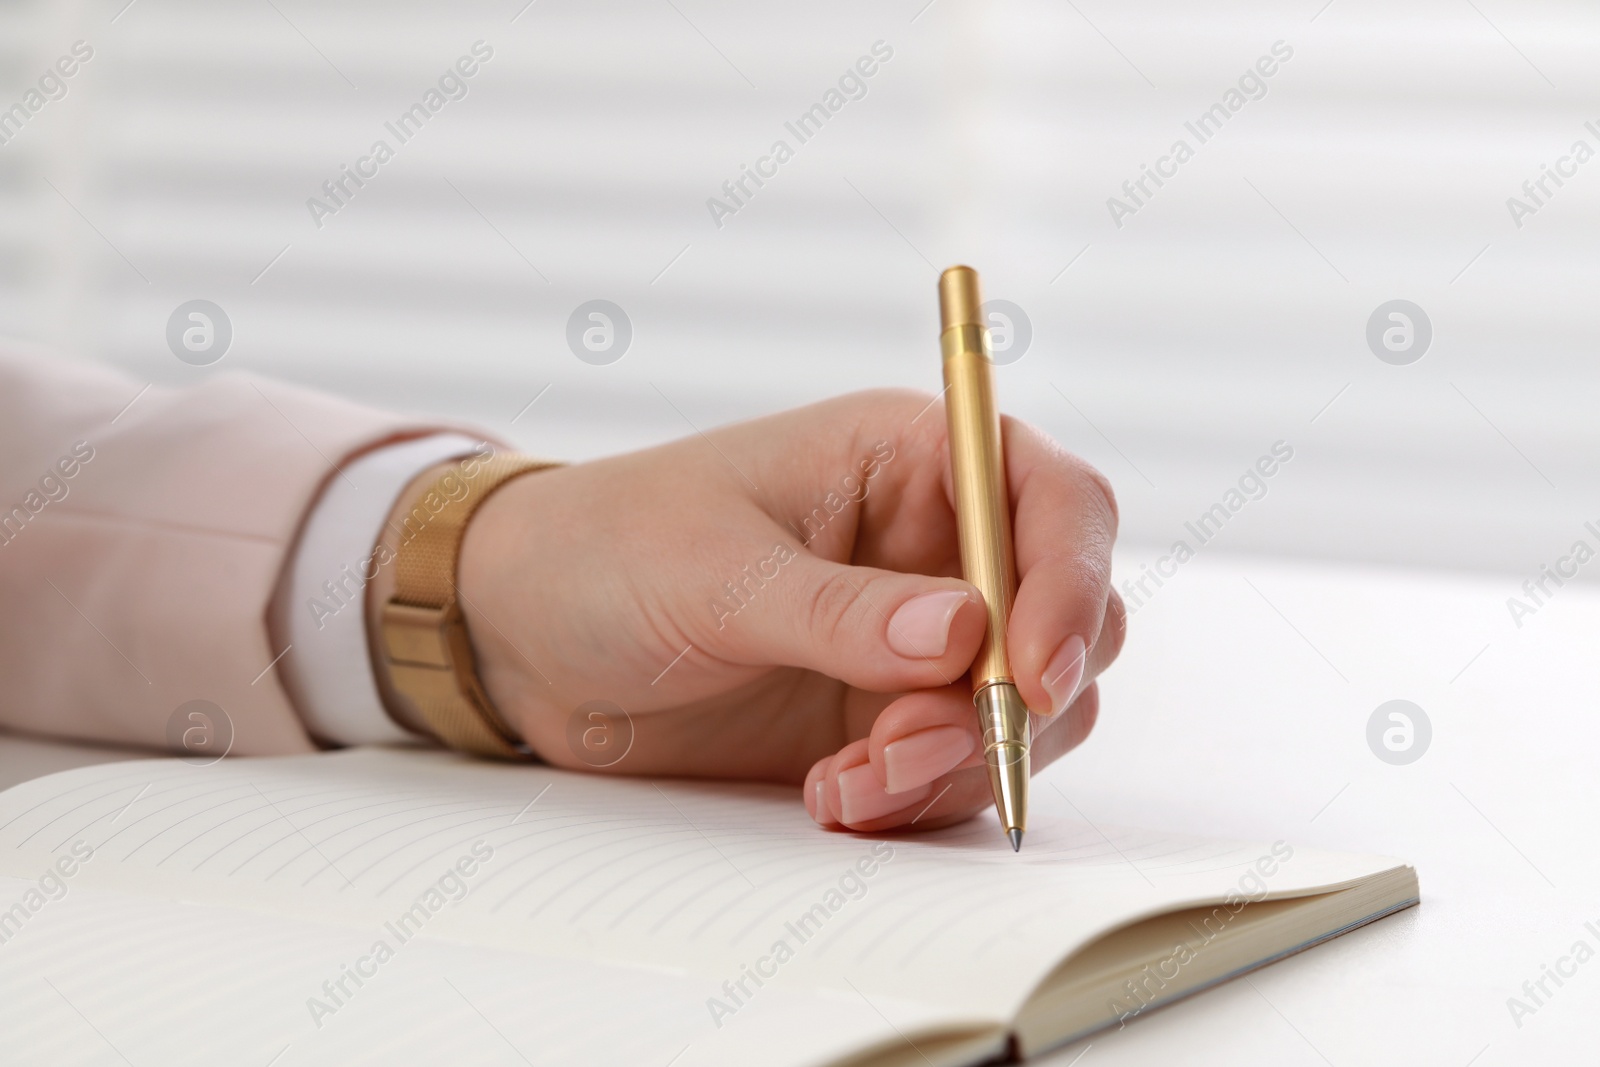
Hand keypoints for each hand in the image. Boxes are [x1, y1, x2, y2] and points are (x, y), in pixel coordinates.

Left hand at [451, 389, 1123, 831]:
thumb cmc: (608, 551)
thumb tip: (965, 635)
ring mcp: (916, 637)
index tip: (1033, 675)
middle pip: (1065, 616)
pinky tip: (832, 797)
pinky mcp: (884, 714)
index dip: (1069, 581)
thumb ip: (840, 610)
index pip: (1051, 499)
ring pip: (1022, 709)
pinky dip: (914, 795)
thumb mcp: (715, 573)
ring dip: (959, 761)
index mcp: (908, 459)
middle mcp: (934, 545)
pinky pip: (955, 765)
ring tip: (850, 783)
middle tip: (912, 747)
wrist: (526, 638)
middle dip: (1014, 699)